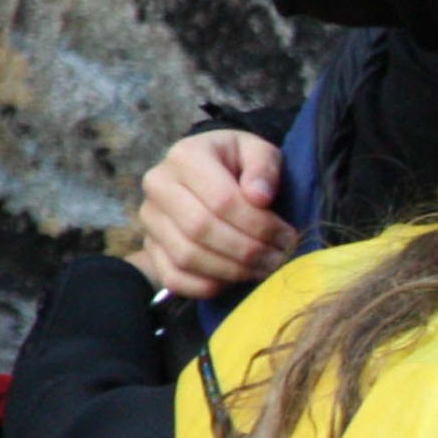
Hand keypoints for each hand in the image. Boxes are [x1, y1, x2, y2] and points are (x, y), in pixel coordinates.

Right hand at [140, 130, 297, 299]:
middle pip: (202, 229)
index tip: (287, 236)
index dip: (259, 225)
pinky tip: (235, 280)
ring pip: (186, 256)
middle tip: (279, 258)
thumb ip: (264, 166)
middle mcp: (158, 186)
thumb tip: (259, 197)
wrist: (209, 172)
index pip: (222, 200)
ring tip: (264, 269)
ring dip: (231, 270)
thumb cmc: (239, 163)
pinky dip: (205, 286)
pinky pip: (172, 277)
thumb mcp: (258, 151)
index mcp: (184, 156)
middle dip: (248, 250)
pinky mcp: (149, 248)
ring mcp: (150, 219)